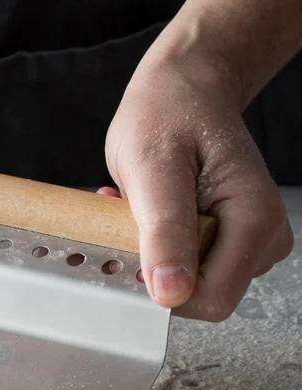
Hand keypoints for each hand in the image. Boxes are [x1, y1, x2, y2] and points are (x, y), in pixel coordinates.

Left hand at [105, 46, 293, 320]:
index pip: (210, 299)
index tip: (127, 245)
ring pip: (185, 282)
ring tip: (136, 204)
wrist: (183, 89)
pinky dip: (152, 243)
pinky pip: (182, 265)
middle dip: (151, 263)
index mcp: (255, 222)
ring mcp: (247, 243)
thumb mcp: (154, 167)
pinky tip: (144, 209)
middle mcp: (262, 240)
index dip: (160, 287)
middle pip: (197, 295)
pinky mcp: (227, 241)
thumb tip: (171, 295)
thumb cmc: (168, 115)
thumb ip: (164, 230)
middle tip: (128, 213)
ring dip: (147, 250)